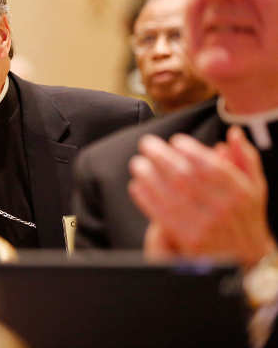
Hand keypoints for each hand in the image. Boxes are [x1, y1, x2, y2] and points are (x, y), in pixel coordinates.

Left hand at [129, 126, 275, 267]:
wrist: (247, 259)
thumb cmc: (246, 217)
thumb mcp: (255, 187)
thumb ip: (245, 159)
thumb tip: (233, 133)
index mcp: (240, 192)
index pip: (212, 166)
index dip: (191, 150)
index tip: (175, 140)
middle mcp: (223, 209)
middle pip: (186, 177)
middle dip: (162, 157)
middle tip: (147, 145)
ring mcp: (206, 226)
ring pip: (171, 195)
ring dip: (149, 176)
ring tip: (138, 163)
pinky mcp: (189, 241)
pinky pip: (163, 216)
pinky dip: (147, 199)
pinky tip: (137, 186)